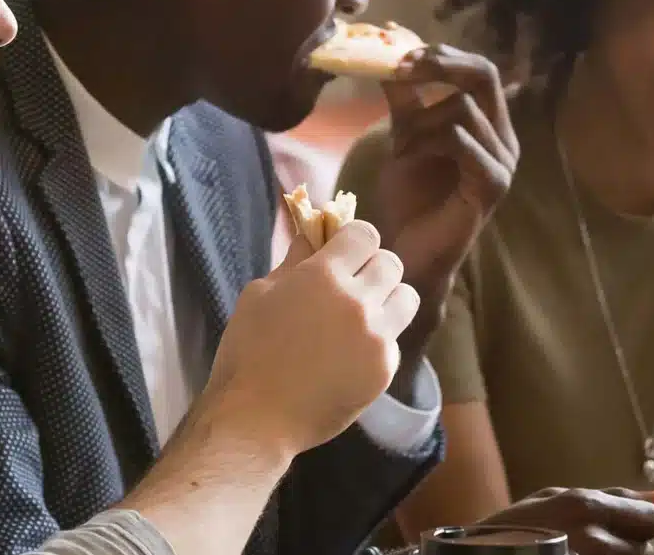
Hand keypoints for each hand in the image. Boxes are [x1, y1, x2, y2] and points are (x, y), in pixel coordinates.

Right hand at [193, 221, 419, 454]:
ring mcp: (376, 337)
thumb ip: (293, 261)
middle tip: (352, 285)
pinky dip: (379, 341)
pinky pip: (395, 340)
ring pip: (407, 298)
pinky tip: (350, 355)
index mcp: (323, 276)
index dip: (353, 241)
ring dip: (388, 299)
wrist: (257, 418)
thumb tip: (312, 235)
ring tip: (363, 316)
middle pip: (391, 263)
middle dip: (371, 268)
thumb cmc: (247, 352)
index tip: (343, 252)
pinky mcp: (384, 369)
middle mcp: (358, 302)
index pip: (365, 235)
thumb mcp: (259, 295)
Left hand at [376, 46, 519, 303]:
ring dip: (420, 119)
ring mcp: (503, 163)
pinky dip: (426, 140)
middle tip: (400, 69)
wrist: (408, 252)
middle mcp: (505, 139)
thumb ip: (405, 97)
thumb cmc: (410, 197)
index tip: (399, 53)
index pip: (479, 69)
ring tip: (396, 145)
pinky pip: (462, 141)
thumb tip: (390, 48)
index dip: (442, 54)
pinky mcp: (493, 185)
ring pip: (464, 109)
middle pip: (485, 76)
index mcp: (490, 124)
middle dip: (439, 66)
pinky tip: (404, 156)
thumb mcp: (404, 134)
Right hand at [480, 488, 653, 554]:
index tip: (618, 526)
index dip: (637, 522)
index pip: (650, 518)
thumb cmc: (516, 528)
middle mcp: (594, 541)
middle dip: (625, 546)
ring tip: (581, 553)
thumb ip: (615, 496)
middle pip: (643, 548)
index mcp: (586, 507)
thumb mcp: (559, 498)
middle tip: (592, 545)